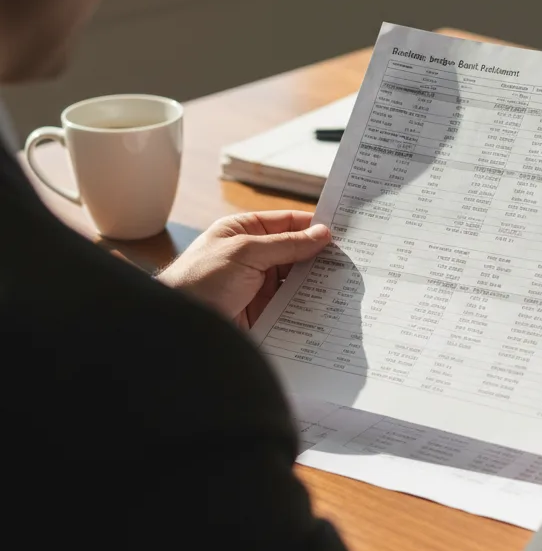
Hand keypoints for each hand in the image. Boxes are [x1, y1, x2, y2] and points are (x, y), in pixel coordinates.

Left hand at [158, 211, 331, 327]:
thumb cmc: (198, 280)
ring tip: (348, 283)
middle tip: (353, 260)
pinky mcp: (263, 312)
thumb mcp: (245, 252)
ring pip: (297, 280)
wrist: (180, 327)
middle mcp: (254, 256)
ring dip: (318, 283)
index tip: (344, 232)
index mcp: (244, 232)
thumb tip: (321, 234)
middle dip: (321, 257)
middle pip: (297, 252)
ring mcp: (258, 285)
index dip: (314, 226)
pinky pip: (292, 305)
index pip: (287, 223)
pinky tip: (329, 306)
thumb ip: (286, 244)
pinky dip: (309, 306)